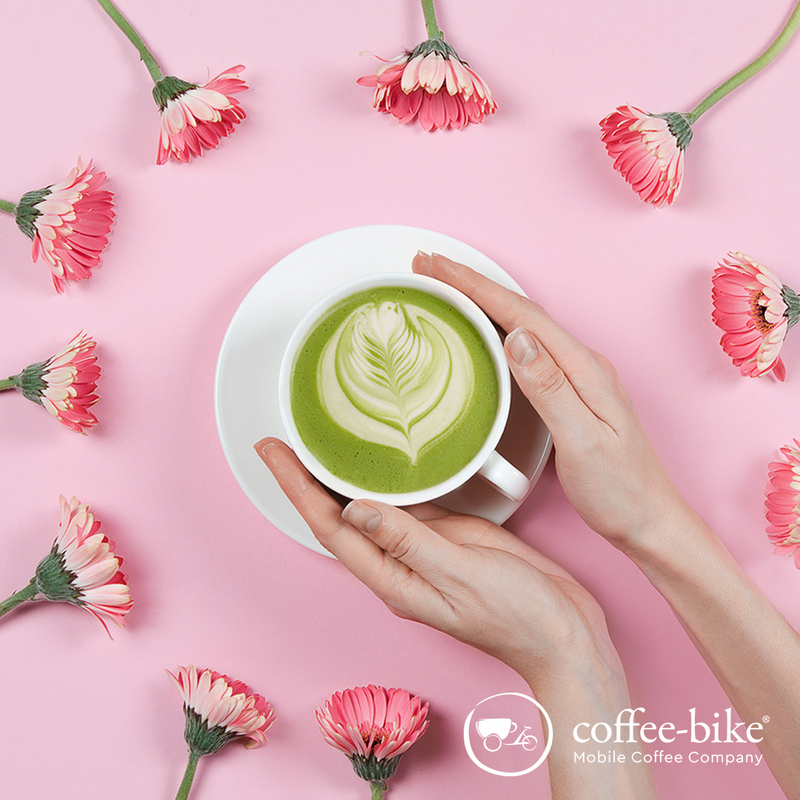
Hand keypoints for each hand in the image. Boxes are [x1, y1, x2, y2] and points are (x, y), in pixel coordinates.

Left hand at [255, 438, 621, 683]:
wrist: (563, 632)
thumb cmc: (518, 616)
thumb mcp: (462, 574)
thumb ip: (410, 540)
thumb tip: (356, 509)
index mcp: (393, 578)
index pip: (330, 526)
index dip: (296, 487)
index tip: (272, 450)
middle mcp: (398, 563)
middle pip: (339, 516)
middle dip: (306, 478)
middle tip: (282, 437)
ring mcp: (422, 549)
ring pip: (369, 506)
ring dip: (341, 476)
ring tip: (318, 440)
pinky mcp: (448, 536)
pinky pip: (406, 502)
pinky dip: (385, 479)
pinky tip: (380, 460)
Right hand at [412, 252, 697, 553]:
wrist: (649, 519)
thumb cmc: (619, 489)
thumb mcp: (582, 441)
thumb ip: (549, 388)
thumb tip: (517, 337)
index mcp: (582, 368)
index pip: (521, 314)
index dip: (475, 286)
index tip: (437, 266)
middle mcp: (581, 363)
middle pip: (519, 310)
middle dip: (471, 283)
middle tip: (428, 265)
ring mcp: (575, 376)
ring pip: (521, 325)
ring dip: (482, 301)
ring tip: (445, 287)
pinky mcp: (568, 392)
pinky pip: (526, 348)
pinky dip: (496, 329)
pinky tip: (482, 332)